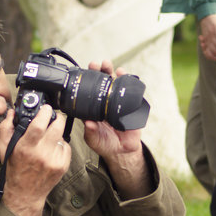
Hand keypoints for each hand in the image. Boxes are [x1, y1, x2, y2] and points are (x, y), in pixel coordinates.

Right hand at [0, 105, 70, 215]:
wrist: (26, 193)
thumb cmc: (14, 169)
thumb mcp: (4, 149)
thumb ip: (6, 128)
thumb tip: (12, 113)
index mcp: (25, 148)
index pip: (39, 125)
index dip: (44, 113)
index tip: (46, 108)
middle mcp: (41, 154)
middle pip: (57, 127)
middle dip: (57, 118)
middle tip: (53, 117)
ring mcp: (54, 161)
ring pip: (62, 136)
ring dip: (57, 132)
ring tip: (48, 137)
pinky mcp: (63, 166)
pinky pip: (66, 147)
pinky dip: (60, 145)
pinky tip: (52, 149)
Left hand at [84, 59, 150, 198]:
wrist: (122, 150)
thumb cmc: (105, 143)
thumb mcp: (94, 139)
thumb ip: (90, 132)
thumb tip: (87, 122)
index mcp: (93, 107)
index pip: (89, 90)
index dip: (87, 81)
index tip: (84, 73)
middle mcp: (105, 101)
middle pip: (102, 82)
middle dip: (99, 71)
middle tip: (96, 64)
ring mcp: (119, 102)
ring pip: (116, 84)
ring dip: (112, 72)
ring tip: (109, 66)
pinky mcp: (131, 105)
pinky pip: (130, 91)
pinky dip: (128, 81)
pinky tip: (124, 74)